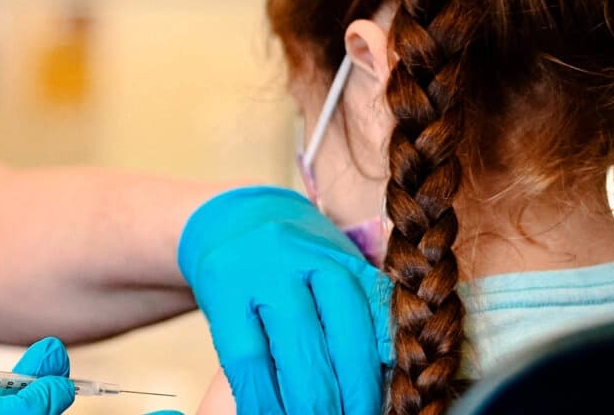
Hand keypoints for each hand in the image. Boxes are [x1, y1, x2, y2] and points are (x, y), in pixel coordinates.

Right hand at [178, 186, 394, 414]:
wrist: (231, 219)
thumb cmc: (294, 259)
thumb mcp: (333, 269)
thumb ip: (362, 314)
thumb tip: (390, 378)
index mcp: (339, 258)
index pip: (370, 320)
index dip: (375, 375)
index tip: (381, 411)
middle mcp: (302, 260)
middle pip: (334, 337)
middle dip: (345, 397)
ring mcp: (260, 274)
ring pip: (289, 349)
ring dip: (304, 404)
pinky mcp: (223, 293)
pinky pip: (243, 358)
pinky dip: (259, 398)